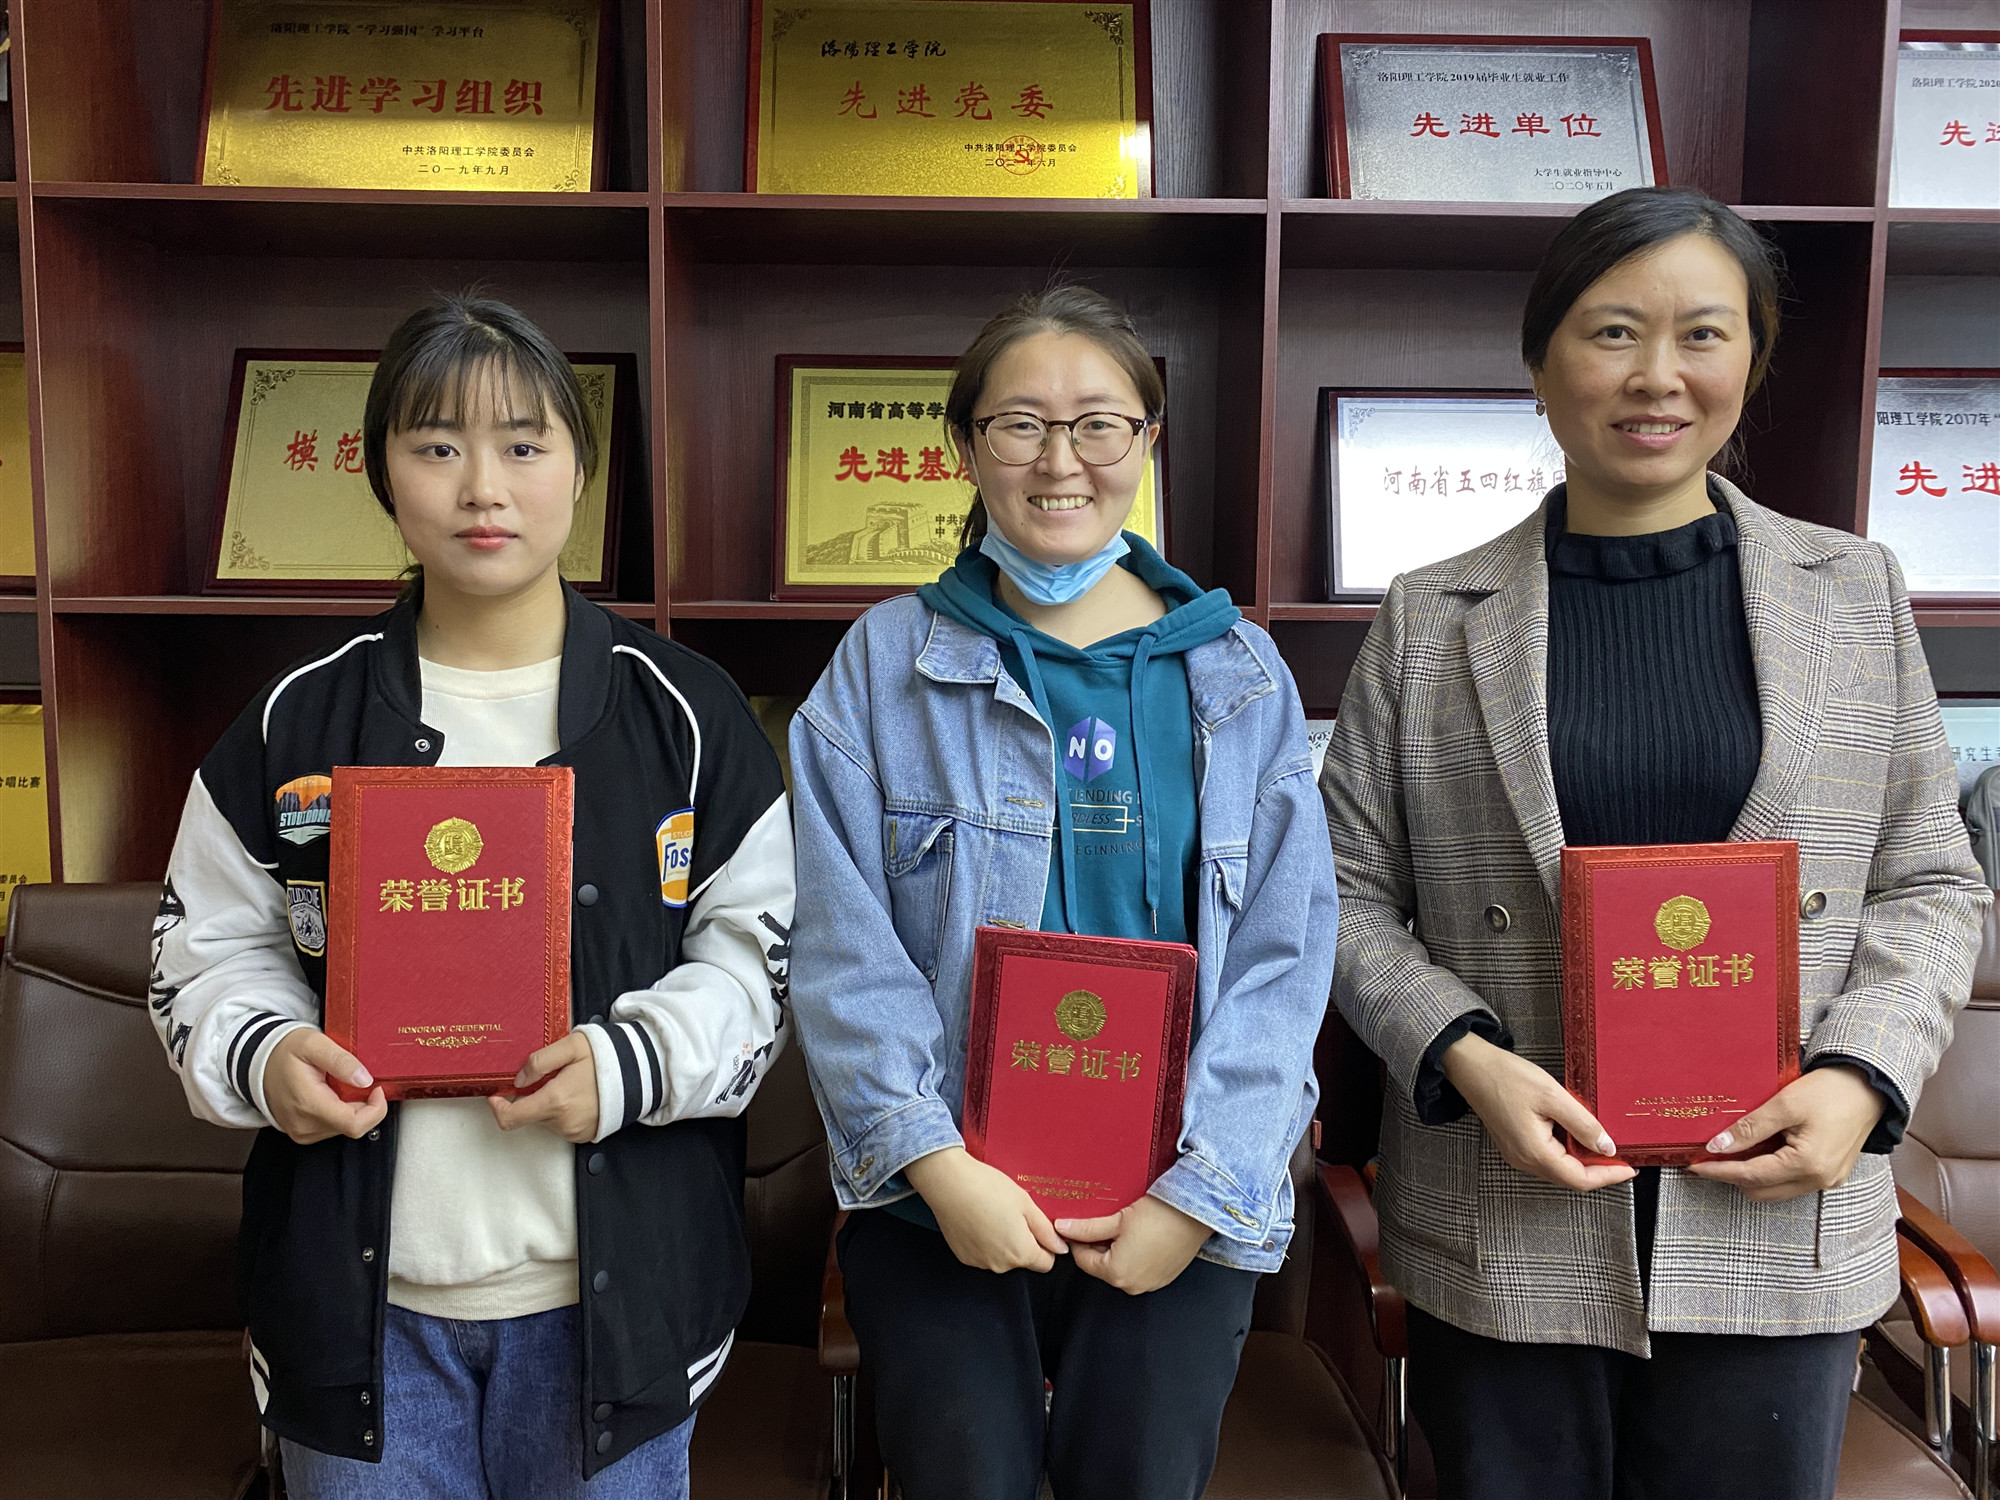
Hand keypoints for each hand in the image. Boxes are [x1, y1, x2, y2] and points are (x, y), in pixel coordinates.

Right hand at [264, 1027, 387, 1145]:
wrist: (258, 1062)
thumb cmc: (284, 1051)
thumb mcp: (313, 1043)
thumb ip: (341, 1060)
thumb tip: (365, 1080)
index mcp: (309, 1104)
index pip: (355, 1124)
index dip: (376, 1109)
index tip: (377, 1088)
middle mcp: (305, 1125)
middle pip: (353, 1126)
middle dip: (364, 1103)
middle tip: (356, 1079)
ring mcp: (303, 1132)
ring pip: (345, 1128)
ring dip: (352, 1107)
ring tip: (338, 1084)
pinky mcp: (303, 1133)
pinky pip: (334, 1127)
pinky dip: (341, 1111)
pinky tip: (332, 1093)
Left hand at [488, 1032, 599, 1143]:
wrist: (641, 1072)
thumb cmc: (608, 1058)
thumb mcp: (571, 1046)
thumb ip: (539, 1061)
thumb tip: (519, 1079)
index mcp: (556, 1101)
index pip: (510, 1118)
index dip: (497, 1108)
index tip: (496, 1095)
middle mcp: (563, 1122)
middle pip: (529, 1115)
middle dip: (532, 1097)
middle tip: (551, 1077)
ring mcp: (575, 1132)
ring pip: (545, 1120)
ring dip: (549, 1104)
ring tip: (570, 1084)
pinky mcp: (584, 1135)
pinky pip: (561, 1126)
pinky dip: (563, 1112)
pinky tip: (578, 1096)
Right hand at [904, 1146, 1068, 1272]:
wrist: (949, 1183)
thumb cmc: (989, 1189)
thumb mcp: (1026, 1203)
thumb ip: (1046, 1230)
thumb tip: (1060, 1248)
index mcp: (1021, 1253)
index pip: (1046, 1263)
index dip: (1046, 1245)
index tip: (1037, 1227)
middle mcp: (1001, 1266)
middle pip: (1023, 1260)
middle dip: (1023, 1241)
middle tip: (1014, 1214)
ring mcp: (980, 1263)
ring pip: (1003, 1258)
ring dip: (1003, 1242)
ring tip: (994, 1214)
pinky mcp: (964, 1257)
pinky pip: (984, 1254)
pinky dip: (985, 1242)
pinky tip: (979, 1220)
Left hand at [1058, 1195, 1210, 1294]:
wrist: (1197, 1214)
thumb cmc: (1159, 1215)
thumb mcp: (1117, 1219)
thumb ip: (1086, 1228)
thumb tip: (1062, 1228)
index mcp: (1116, 1273)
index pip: (1083, 1260)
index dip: (1076, 1240)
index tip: (1075, 1225)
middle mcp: (1132, 1285)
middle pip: (1102, 1266)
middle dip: (1097, 1245)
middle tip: (1100, 1221)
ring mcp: (1149, 1284)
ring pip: (1120, 1267)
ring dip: (1115, 1250)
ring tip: (1121, 1226)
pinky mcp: (1163, 1278)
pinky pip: (1138, 1269)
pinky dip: (1133, 1255)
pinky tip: (1139, 1235)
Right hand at [1443, 1033, 1636, 1192]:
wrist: (1471, 1067)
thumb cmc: (1508, 1077)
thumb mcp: (1553, 1096)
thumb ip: (1583, 1124)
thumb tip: (1608, 1147)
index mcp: (1535, 1152)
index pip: (1580, 1179)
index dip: (1608, 1176)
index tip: (1630, 1168)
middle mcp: (1524, 1160)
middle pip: (1570, 1177)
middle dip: (1598, 1170)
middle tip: (1621, 1155)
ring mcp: (1517, 1154)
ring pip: (1559, 1169)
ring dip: (1582, 1161)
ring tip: (1601, 1143)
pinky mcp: (1514, 1145)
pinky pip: (1547, 1158)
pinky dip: (1567, 1152)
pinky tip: (1575, 1134)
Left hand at [1688, 1065, 1884, 1201]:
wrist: (1869, 1086)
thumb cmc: (1831, 1090)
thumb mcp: (1785, 1104)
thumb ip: (1750, 1128)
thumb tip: (1717, 1145)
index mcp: (1808, 1165)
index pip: (1750, 1176)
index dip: (1719, 1171)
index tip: (1694, 1165)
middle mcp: (1819, 1180)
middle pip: (1761, 1190)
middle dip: (1733, 1176)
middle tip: (1710, 1156)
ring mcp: (1827, 1180)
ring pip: (1776, 1189)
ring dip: (1752, 1175)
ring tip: (1731, 1152)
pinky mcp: (1831, 1173)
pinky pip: (1792, 1181)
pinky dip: (1771, 1171)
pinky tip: (1759, 1150)